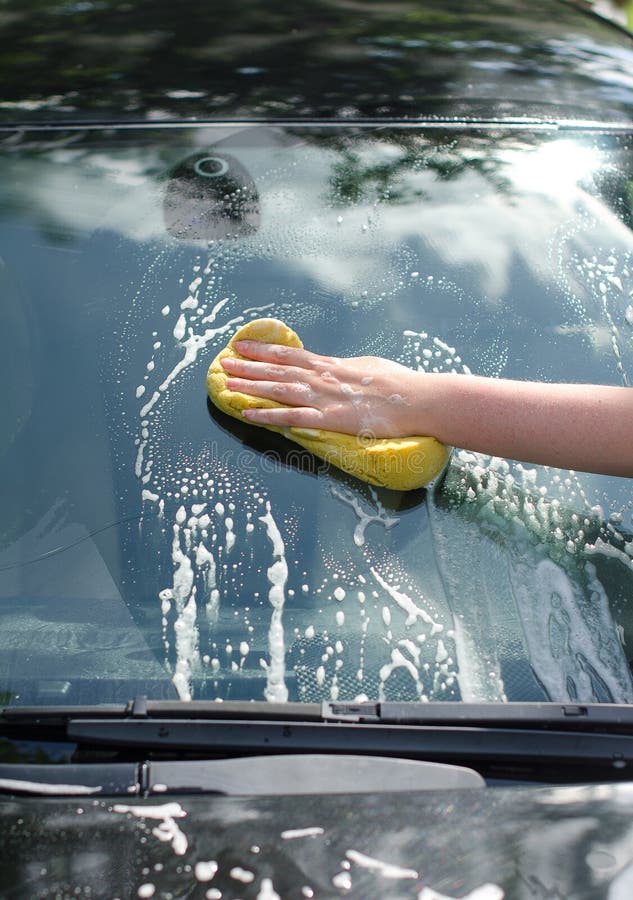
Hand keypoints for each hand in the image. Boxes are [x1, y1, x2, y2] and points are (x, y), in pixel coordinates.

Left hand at [220, 340, 427, 437]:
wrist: (418, 399)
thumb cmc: (400, 384)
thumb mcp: (369, 366)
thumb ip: (346, 368)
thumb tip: (335, 367)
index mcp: (332, 365)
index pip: (290, 355)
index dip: (263, 350)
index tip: (241, 346)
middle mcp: (323, 377)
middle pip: (277, 370)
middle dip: (248, 367)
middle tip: (223, 363)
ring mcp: (325, 398)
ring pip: (279, 389)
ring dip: (251, 386)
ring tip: (227, 385)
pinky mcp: (331, 419)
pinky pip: (292, 417)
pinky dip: (268, 415)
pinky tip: (249, 413)